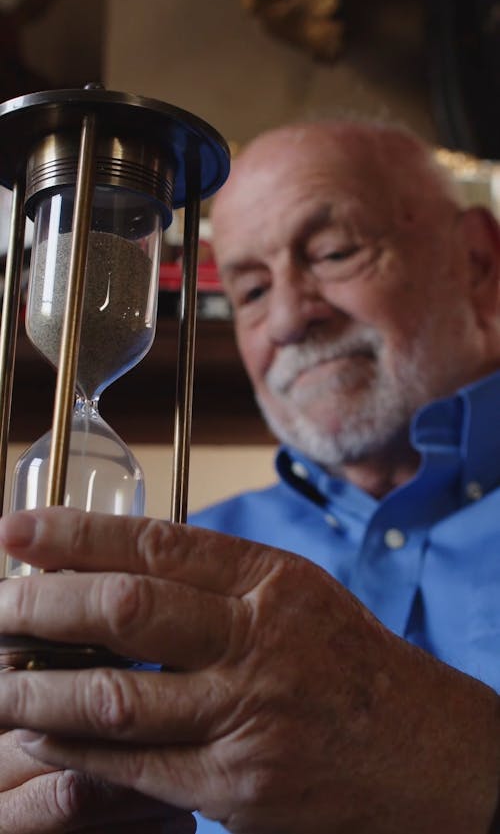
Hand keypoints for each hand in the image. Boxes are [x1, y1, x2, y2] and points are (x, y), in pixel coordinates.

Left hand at [0, 508, 496, 833]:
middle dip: (40, 605)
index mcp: (271, 582)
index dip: (76, 535)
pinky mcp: (234, 785)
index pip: (156, 546)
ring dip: (36, 688)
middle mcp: (257, 641)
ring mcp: (245, 716)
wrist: (424, 753)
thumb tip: (124, 567)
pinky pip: (133, 764)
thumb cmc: (353, 665)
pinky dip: (74, 748)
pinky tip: (37, 732)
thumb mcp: (297, 596)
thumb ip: (220, 582)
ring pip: (114, 695)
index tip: (16, 529)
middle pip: (125, 610)